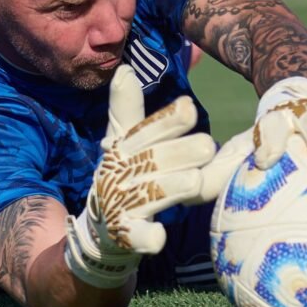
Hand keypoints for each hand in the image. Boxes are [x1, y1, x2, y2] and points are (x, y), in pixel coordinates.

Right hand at [64, 65, 215, 286]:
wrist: (101, 229)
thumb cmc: (125, 175)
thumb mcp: (123, 140)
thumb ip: (128, 108)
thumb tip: (124, 69)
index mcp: (125, 146)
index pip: (147, 130)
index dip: (167, 121)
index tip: (189, 108)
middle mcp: (123, 172)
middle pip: (155, 160)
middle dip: (179, 152)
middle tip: (206, 146)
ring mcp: (124, 203)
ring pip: (153, 193)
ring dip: (172, 186)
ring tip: (193, 180)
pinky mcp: (126, 233)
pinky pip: (137, 235)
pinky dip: (147, 236)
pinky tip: (158, 237)